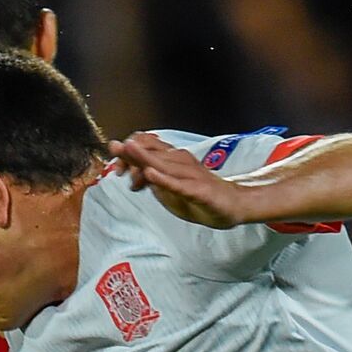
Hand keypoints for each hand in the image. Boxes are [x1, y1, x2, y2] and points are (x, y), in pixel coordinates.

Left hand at [109, 133, 248, 228]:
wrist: (233, 205)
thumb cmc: (199, 194)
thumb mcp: (168, 186)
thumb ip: (149, 175)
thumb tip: (127, 166)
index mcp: (173, 158)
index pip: (147, 146)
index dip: (128, 151)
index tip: (117, 167)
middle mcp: (181, 161)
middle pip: (152, 152)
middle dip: (130, 154)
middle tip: (117, 162)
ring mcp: (191, 174)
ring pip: (163, 164)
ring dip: (143, 159)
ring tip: (126, 151)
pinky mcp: (199, 190)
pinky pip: (178, 184)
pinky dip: (163, 179)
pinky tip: (150, 174)